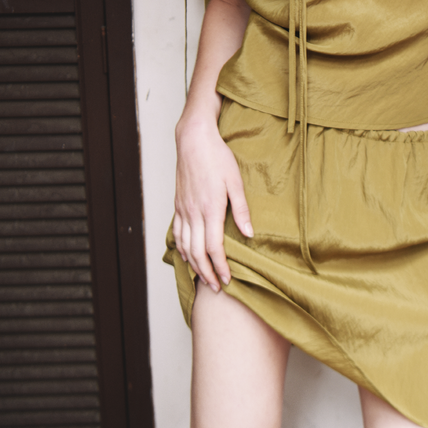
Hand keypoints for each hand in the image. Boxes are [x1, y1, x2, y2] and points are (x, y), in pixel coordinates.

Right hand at [173, 107, 253, 292]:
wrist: (194, 140)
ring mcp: (183, 209)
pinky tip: (187, 255)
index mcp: (210, 208)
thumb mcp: (236, 181)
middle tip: (217, 287)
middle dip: (207, 273)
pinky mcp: (178, 204)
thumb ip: (241, 209)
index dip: (220, 267)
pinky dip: (181, 248)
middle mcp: (193, 212)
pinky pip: (177, 233)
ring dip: (194, 265)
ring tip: (203, 277)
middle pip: (197, 253)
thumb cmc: (217, 157)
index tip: (228, 280)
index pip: (213, 248)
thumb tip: (249, 234)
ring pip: (185, 246)